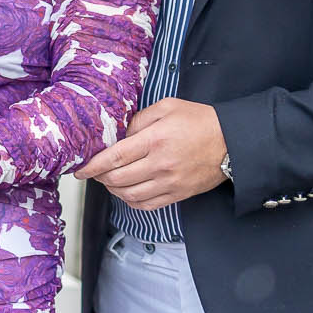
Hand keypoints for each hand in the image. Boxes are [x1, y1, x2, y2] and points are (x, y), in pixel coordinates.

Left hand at [77, 99, 227, 209]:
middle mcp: (161, 164)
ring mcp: (169, 183)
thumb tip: (120, 134)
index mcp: (156, 140)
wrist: (231, 142)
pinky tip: (126, 192)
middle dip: (100, 177)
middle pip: (118, 179)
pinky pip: (146, 205)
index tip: (81, 168)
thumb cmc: (200, 121)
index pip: (115, 157)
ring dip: (113, 190)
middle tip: (94, 172)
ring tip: (109, 180)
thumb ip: (139, 119)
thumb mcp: (167, 107)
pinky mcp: (177, 194)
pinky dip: (130, 201)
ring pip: (129, 195)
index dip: (93, 165)